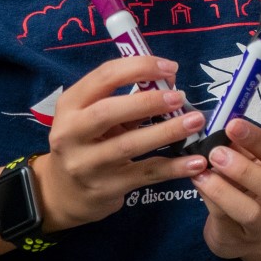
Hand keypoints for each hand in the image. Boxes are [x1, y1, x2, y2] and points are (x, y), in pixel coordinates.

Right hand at [38, 56, 208, 231]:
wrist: (63, 193)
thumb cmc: (90, 141)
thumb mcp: (97, 116)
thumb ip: (129, 98)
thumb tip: (170, 80)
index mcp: (71, 105)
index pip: (103, 77)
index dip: (139, 67)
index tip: (171, 68)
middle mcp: (71, 134)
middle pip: (107, 112)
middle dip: (148, 102)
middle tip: (180, 97)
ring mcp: (86, 165)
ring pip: (128, 145)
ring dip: (167, 131)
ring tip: (196, 121)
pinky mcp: (105, 188)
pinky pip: (145, 174)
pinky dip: (174, 168)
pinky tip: (197, 162)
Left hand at [195, 119, 260, 259]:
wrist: (254, 227)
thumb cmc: (257, 183)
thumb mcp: (260, 162)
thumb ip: (245, 148)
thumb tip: (223, 130)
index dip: (258, 139)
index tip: (233, 124)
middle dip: (245, 170)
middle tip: (216, 152)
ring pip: (251, 213)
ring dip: (224, 191)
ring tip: (201, 173)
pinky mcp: (242, 242)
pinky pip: (226, 222)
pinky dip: (210, 201)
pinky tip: (198, 184)